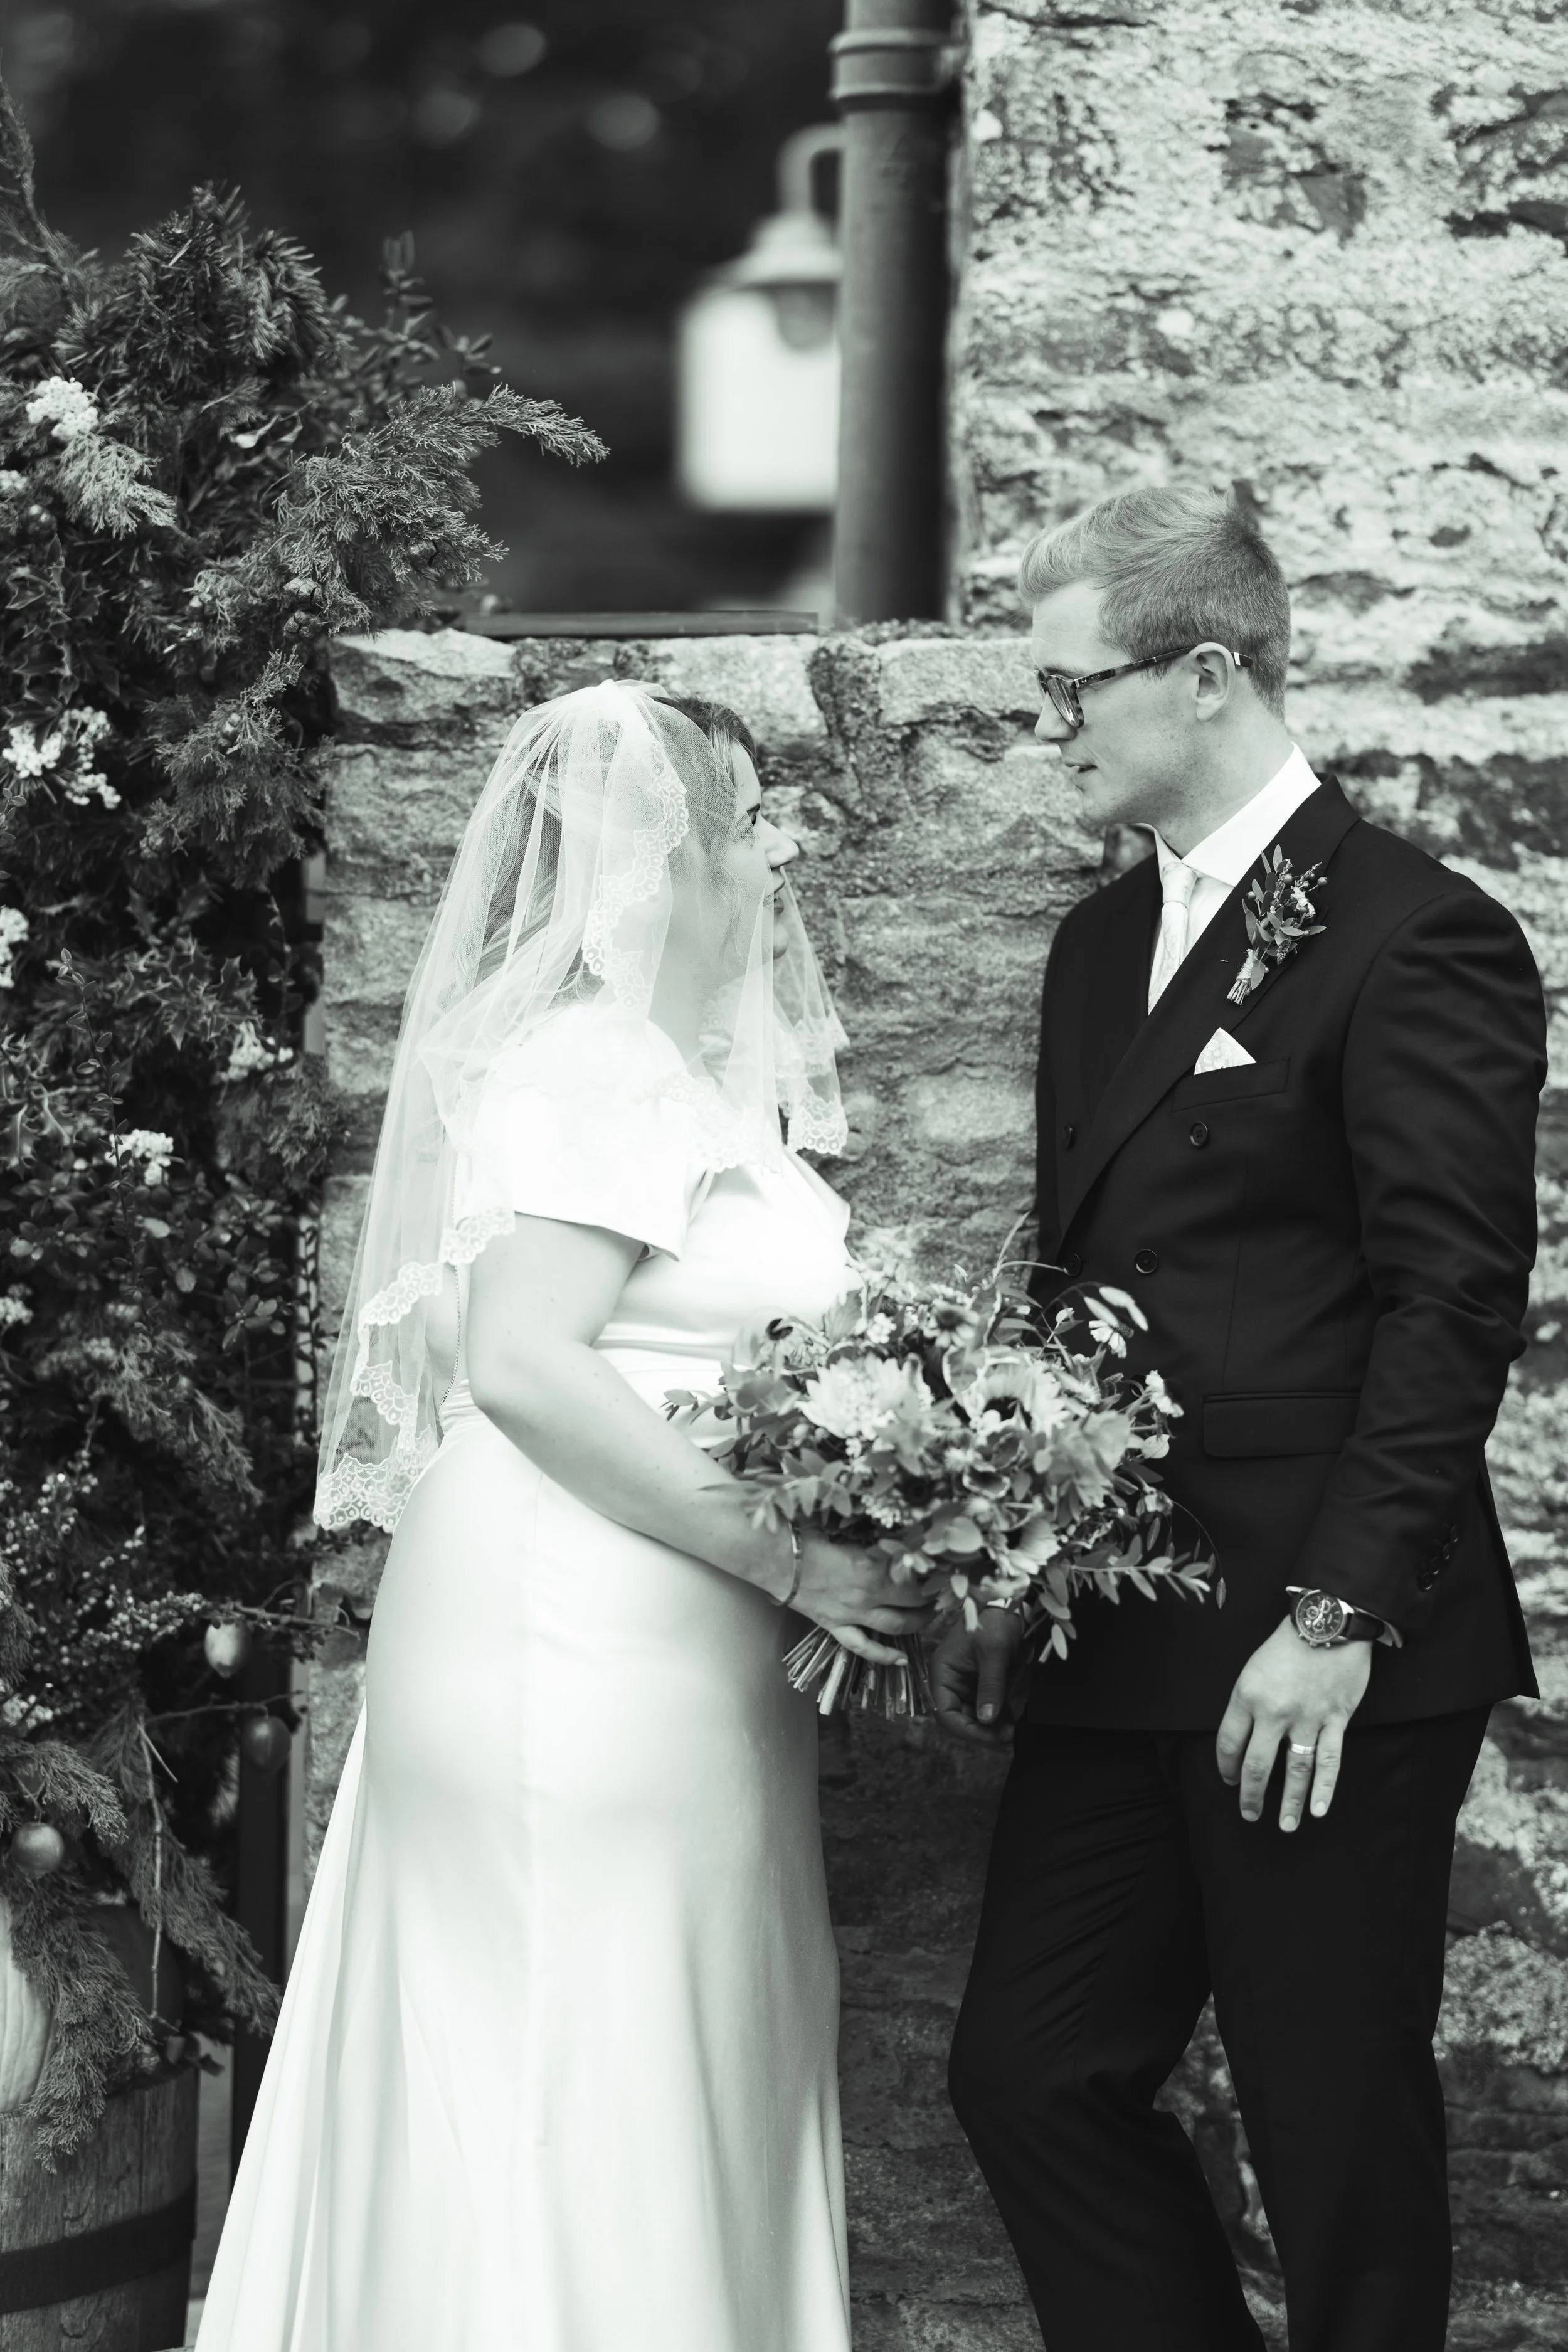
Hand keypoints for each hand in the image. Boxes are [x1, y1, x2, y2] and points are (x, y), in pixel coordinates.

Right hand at [792, 1531, 933, 1666]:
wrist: (775, 1559)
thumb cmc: (810, 1539)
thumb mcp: (850, 1536)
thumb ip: (877, 1545)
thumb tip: (901, 1544)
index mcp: (872, 1568)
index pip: (916, 1577)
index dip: (934, 1575)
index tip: (944, 1570)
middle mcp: (867, 1596)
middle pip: (913, 1603)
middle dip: (932, 1599)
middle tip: (943, 1592)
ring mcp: (851, 1615)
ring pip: (895, 1626)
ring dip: (918, 1623)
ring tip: (930, 1617)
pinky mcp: (835, 1626)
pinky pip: (862, 1647)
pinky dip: (883, 1656)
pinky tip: (901, 1660)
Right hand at [932, 1608, 1027, 1747]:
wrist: (1010, 1605)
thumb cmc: (995, 1622)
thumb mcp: (994, 1653)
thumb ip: (990, 1686)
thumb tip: (987, 1719)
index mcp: (942, 1673)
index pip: (945, 1712)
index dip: (967, 1729)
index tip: (992, 1737)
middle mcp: (950, 1682)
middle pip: (960, 1719)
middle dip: (982, 1731)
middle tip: (1008, 1737)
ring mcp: (966, 1684)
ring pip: (974, 1717)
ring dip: (992, 1728)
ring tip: (1013, 1732)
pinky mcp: (982, 1685)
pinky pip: (987, 1708)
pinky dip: (999, 1718)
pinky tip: (1014, 1723)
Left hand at [1216, 1618, 1372, 1830]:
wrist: (1328, 1621)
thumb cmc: (1287, 1644)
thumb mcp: (1253, 1668)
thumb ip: (1248, 1703)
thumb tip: (1245, 1738)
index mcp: (1247, 1696)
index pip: (1229, 1743)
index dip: (1226, 1767)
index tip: (1228, 1780)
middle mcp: (1274, 1711)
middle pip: (1257, 1764)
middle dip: (1250, 1794)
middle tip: (1248, 1814)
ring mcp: (1307, 1718)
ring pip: (1294, 1770)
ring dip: (1288, 1802)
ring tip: (1284, 1825)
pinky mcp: (1335, 1719)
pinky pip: (1329, 1761)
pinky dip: (1325, 1788)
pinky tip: (1318, 1809)